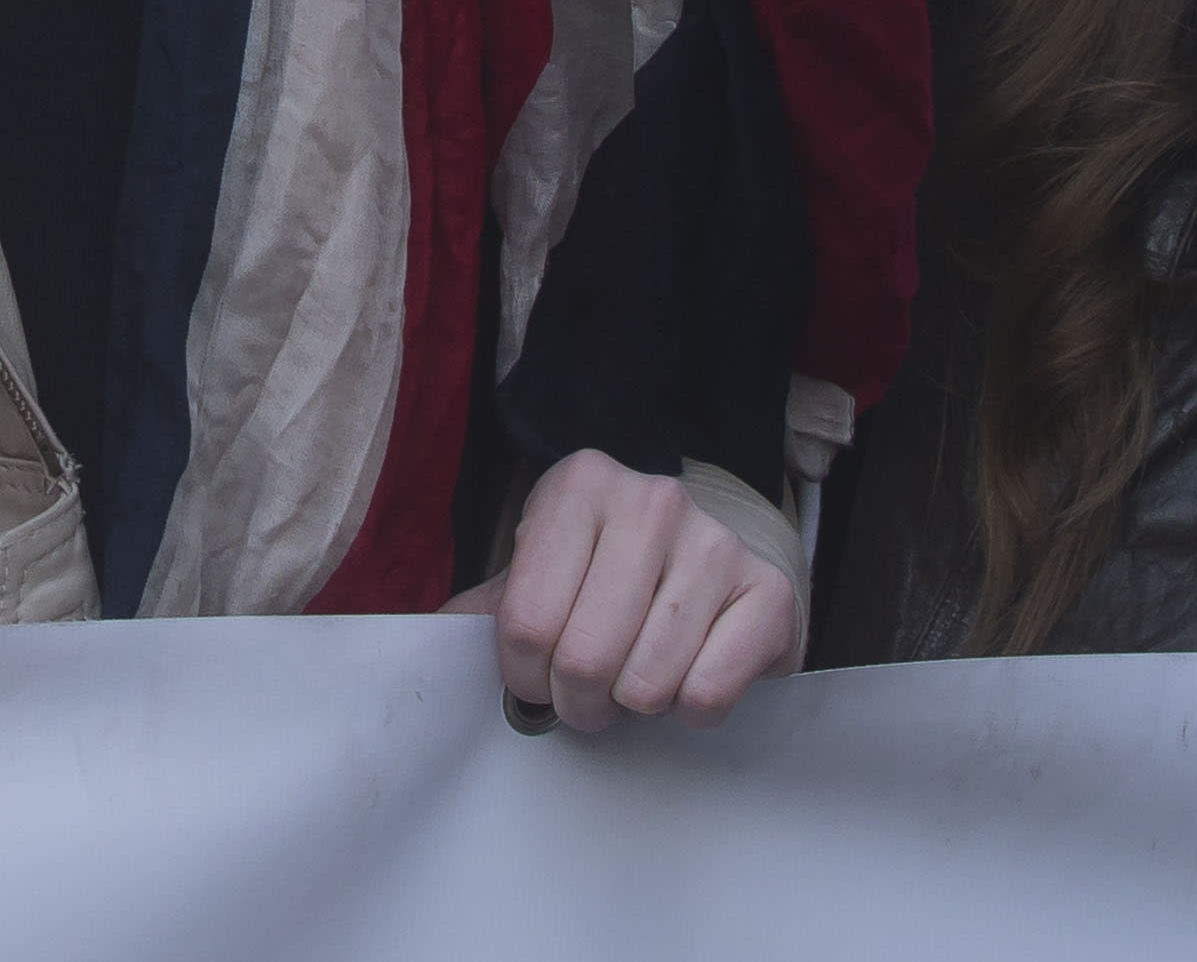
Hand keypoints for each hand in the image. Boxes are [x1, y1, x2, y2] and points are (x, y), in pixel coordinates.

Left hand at [466, 448, 801, 735]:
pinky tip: (687, 671)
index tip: (534, 675)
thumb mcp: (540, 574)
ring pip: (646, 684)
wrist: (709, 568)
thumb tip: (428, 648)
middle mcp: (651, 499)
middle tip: (587, 693)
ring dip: (633, 706)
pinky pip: (707, 695)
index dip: (522, 676)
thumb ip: (484, 610)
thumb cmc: (605, 579)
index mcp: (578, 485)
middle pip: (584, 658)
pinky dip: (689, 710)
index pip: (522, 622)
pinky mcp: (768, 592)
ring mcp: (716, 541)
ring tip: (636, 676)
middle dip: (577, 702)